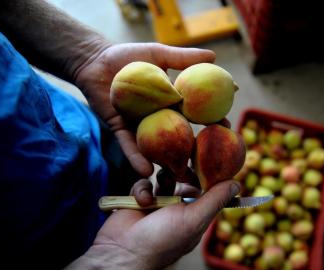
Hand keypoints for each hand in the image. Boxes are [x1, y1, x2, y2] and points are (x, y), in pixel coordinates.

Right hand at [66, 180, 239, 269]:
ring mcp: (158, 203)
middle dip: (182, 174)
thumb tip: (237, 184)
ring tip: (159, 186)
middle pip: (185, 180)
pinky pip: (144, 183)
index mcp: (195, 215)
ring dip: (161, 181)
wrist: (122, 251)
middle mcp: (178, 208)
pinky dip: (142, 190)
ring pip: (164, 178)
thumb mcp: (193, 220)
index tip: (208, 159)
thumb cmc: (162, 240)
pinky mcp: (139, 198)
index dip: (207, 176)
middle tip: (180, 170)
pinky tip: (142, 201)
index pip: (207, 190)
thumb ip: (215, 200)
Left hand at [74, 43, 215, 177]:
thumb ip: (184, 58)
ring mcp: (140, 126)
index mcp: (171, 101)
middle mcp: (158, 117)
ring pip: (156, 146)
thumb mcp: (159, 55)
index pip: (196, 112)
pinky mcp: (121, 130)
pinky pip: (129, 146)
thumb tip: (214, 57)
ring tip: (179, 177)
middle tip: (210, 159)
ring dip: (167, 162)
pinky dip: (136, 158)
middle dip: (195, 147)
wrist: (95, 60)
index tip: (228, 126)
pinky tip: (146, 170)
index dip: (212, 119)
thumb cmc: (127, 56)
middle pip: (180, 134)